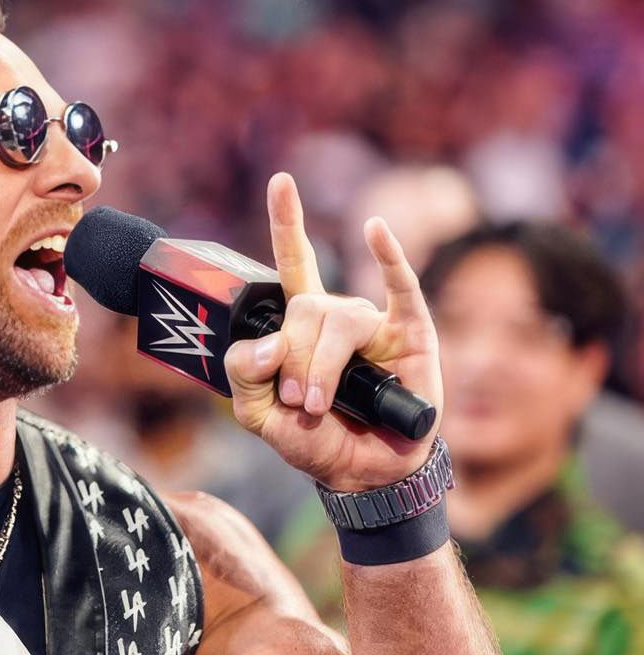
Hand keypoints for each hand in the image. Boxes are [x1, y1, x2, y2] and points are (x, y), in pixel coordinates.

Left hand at [223, 173, 442, 490]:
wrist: (362, 474)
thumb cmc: (314, 439)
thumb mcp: (259, 416)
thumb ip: (244, 376)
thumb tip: (266, 345)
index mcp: (300, 324)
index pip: (292, 263)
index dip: (288, 223)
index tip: (281, 181)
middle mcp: (337, 315)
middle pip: (304, 307)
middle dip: (294, 357)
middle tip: (296, 400)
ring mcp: (375, 322)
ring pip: (338, 319)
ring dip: (321, 364)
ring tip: (317, 403)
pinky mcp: (411, 333)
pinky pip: (401, 289)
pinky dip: (390, 258)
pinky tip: (377, 232)